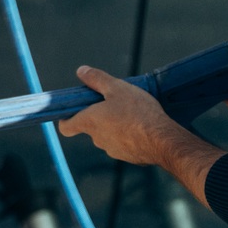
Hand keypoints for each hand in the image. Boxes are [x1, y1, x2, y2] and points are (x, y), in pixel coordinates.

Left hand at [61, 65, 227, 207]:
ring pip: (109, 135)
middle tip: (115, 102)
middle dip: (100, 115)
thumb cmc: (138, 112)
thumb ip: (97, 79)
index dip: (66, 118)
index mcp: (90, 122)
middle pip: (91, 127)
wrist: (162, 140)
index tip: (74, 110)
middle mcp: (97, 139)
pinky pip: (124, 143)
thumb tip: (81, 71)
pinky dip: (129, 135)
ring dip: (116, 125)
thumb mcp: (117, 88)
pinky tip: (143, 126)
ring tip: (133, 113)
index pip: (66, 127)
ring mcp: (112, 149)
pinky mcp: (128, 156)